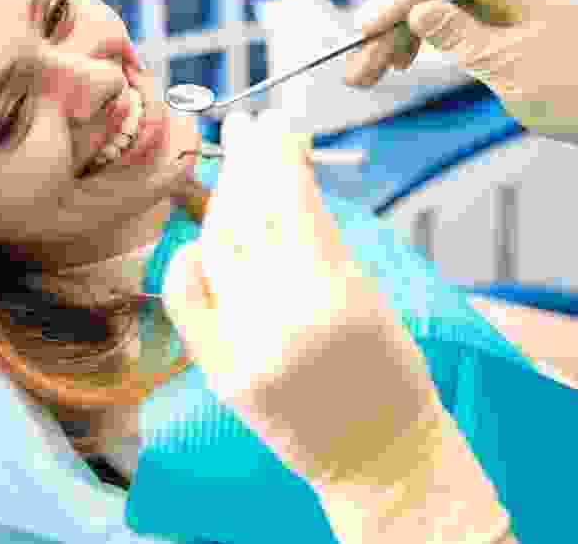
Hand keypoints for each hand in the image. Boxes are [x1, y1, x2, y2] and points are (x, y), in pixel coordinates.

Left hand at [161, 108, 440, 481]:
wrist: (378, 457)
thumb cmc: (390, 370)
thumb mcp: (369, 290)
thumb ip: (320, 235)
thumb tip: (281, 170)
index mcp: (335, 291)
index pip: (291, 197)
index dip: (278, 151)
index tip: (275, 121)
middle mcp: (283, 316)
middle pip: (248, 215)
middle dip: (243, 163)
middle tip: (242, 126)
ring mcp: (244, 345)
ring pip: (217, 248)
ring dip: (221, 201)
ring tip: (229, 170)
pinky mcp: (221, 371)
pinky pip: (187, 301)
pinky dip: (189, 261)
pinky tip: (200, 238)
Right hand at [345, 0, 577, 199]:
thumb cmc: (575, 92)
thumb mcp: (513, 66)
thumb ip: (463, 37)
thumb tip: (416, 11)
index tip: (368, 24)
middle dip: (391, 27)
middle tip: (355, 65)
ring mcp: (503, 3)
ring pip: (435, 11)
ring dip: (397, 41)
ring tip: (362, 75)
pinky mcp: (495, 25)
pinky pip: (447, 26)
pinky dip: (419, 45)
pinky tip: (395, 63)